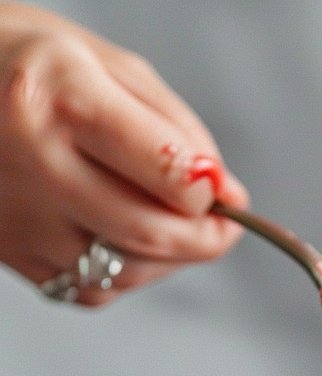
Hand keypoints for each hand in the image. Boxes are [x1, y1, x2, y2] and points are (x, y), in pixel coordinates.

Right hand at [0, 4, 247, 304]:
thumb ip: (176, 130)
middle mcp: (35, 163)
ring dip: (168, 260)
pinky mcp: (11, 253)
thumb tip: (223, 192)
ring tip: (168, 225)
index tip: (222, 192)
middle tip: (220, 227)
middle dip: (205, 239)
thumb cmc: (29, 65)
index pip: (169, 174)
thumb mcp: (109, 65)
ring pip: (126, 273)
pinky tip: (120, 237)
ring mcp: (20, 216)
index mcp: (63, 100)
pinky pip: (90, 288)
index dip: (209, 193)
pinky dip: (124, 274)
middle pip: (152, 234)